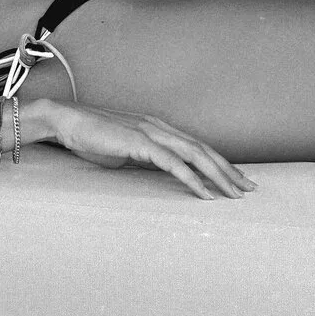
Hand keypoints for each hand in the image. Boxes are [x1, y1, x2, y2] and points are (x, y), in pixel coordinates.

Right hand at [48, 102, 256, 199]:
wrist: (65, 121)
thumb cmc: (89, 137)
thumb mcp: (122, 152)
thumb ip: (142, 159)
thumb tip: (156, 174)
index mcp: (156, 127)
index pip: (195, 146)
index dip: (218, 162)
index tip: (235, 179)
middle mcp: (158, 127)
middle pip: (202, 149)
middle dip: (228, 170)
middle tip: (249, 189)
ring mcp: (150, 132)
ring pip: (194, 155)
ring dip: (218, 175)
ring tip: (234, 194)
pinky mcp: (139, 142)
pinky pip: (173, 163)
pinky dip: (192, 179)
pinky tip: (205, 193)